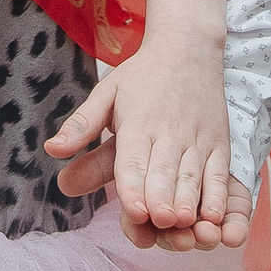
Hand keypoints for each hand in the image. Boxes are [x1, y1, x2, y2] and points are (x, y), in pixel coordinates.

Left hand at [46, 30, 249, 250]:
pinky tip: (213, 216)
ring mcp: (197, 139)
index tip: (134, 211)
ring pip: (192, 175)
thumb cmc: (141, 76)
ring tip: (182, 222)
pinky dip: (217, 196)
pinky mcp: (218, 144)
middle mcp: (169, 132)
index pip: (133, 159)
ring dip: (189, 200)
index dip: (133, 186)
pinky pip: (219, 174)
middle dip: (161, 199)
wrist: (189, 48)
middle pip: (164, 171)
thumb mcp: (106, 92)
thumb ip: (82, 124)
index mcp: (137, 122)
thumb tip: (51, 149)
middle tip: (158, 222)